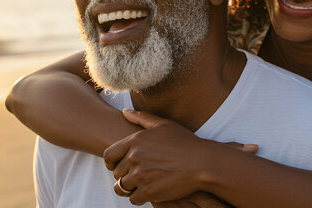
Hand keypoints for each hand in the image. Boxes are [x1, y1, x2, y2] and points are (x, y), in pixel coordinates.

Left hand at [105, 109, 256, 204]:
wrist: (203, 163)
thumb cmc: (185, 143)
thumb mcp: (164, 124)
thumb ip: (142, 117)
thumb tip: (125, 112)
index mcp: (136, 140)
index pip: (109, 155)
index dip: (111, 163)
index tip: (119, 166)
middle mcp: (135, 157)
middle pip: (116, 172)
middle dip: (124, 175)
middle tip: (138, 175)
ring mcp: (140, 175)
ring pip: (121, 187)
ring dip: (129, 188)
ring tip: (141, 185)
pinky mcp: (148, 191)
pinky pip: (133, 199)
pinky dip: (140, 197)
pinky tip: (150, 192)